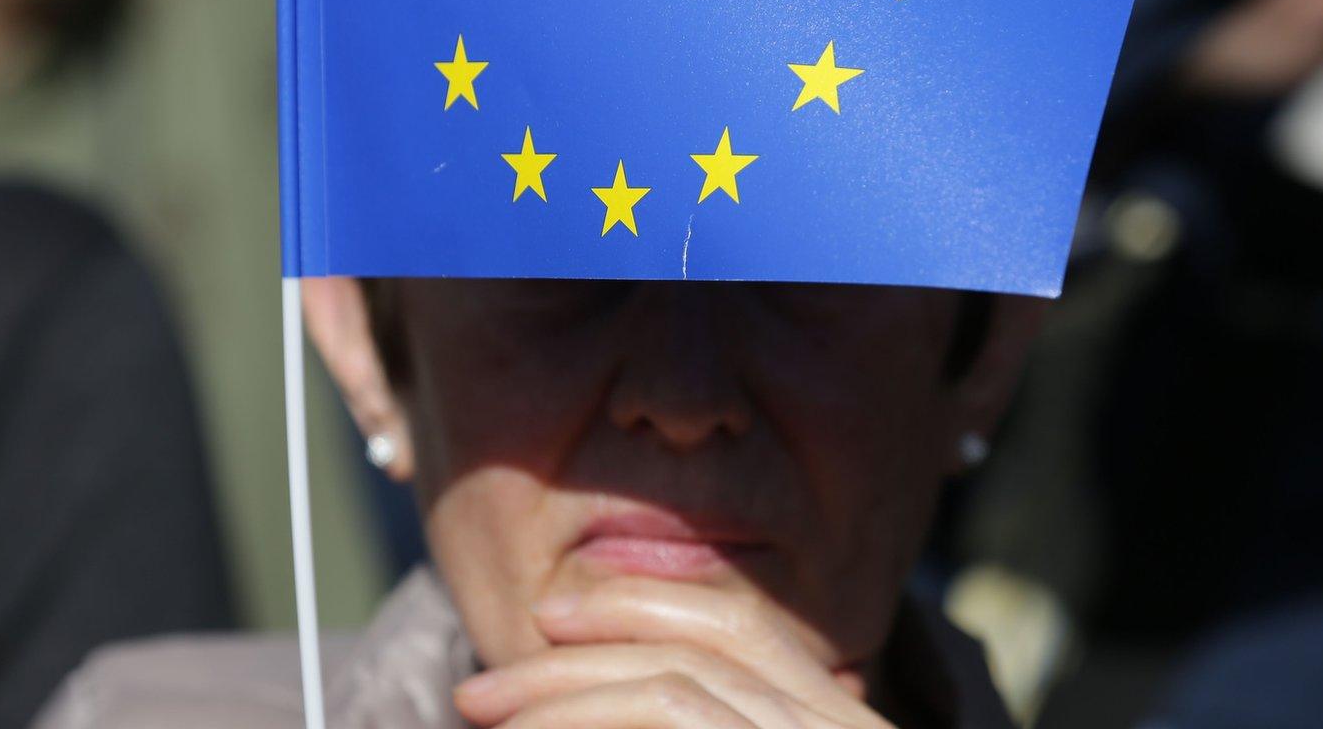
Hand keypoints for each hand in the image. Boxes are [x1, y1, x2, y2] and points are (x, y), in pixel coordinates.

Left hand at [454, 577, 896, 728]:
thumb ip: (680, 710)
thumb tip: (553, 699)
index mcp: (836, 720)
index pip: (740, 630)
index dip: (640, 605)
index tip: (547, 618)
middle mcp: (847, 724)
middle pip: (705, 651)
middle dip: (578, 659)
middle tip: (475, 690)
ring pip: (681, 690)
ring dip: (566, 695)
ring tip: (484, 711)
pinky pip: (679, 714)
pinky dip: (588, 718)